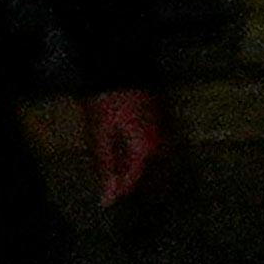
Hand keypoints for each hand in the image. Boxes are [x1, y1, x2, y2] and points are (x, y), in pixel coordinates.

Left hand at [81, 81, 174, 206]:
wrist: (119, 62)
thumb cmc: (107, 98)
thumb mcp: (99, 133)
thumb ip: (105, 166)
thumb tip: (108, 198)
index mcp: (145, 149)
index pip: (131, 179)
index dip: (117, 190)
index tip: (105, 201)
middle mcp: (160, 143)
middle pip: (141, 169)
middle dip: (125, 176)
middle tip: (109, 181)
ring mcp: (164, 129)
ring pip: (146, 156)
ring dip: (131, 162)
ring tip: (116, 163)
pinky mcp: (162, 118)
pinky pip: (150, 142)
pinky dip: (137, 147)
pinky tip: (124, 141)